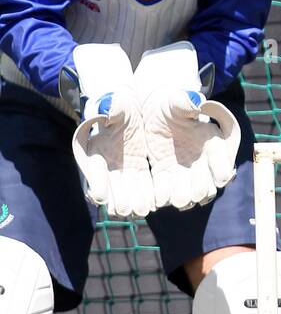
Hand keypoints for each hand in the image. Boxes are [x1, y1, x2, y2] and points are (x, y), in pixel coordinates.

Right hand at [67, 44, 155, 219]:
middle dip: (116, 198)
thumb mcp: (115, 103)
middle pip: (109, 186)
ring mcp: (121, 169)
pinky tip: (156, 203)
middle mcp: (104, 163)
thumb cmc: (116, 103)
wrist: (127, 107)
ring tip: (141, 210)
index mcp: (92, 148)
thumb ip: (111, 107)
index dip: (95, 181)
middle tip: (125, 209)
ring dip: (132, 201)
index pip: (92, 167)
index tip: (99, 195)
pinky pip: (142, 185)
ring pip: (125, 190)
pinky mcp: (137, 169)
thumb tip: (107, 108)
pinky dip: (147, 194)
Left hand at [135, 43, 240, 211]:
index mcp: (214, 142)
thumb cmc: (173, 105)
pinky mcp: (168, 177)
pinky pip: (169, 191)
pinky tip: (158, 199)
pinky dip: (165, 196)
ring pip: (190, 192)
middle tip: (192, 195)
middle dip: (201, 189)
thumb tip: (196, 100)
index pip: (222, 157)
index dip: (223, 167)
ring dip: (185, 197)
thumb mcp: (178, 101)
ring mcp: (188, 173)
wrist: (159, 114)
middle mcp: (205, 162)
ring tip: (177, 200)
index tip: (222, 177)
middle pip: (208, 182)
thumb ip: (186, 102)